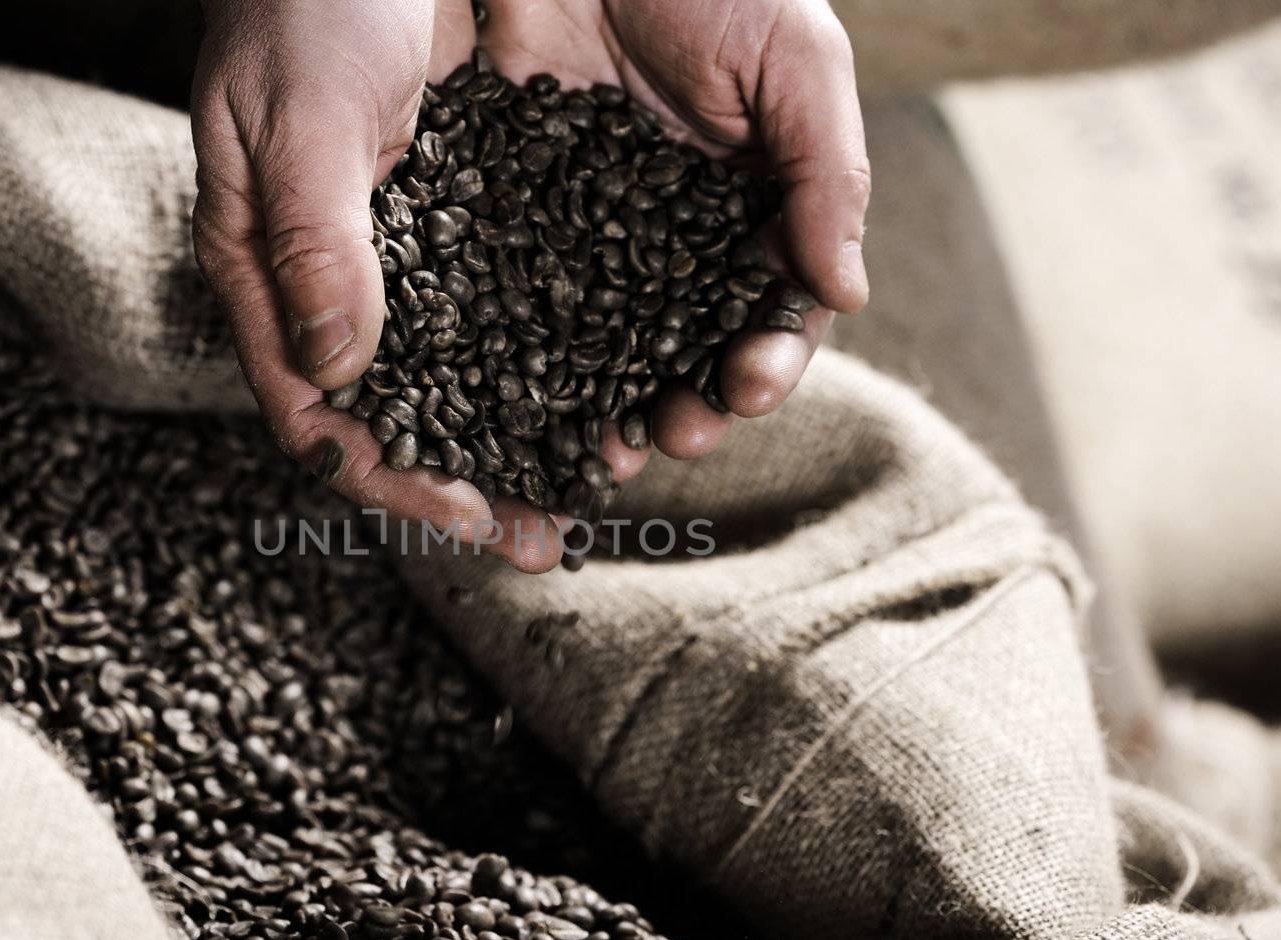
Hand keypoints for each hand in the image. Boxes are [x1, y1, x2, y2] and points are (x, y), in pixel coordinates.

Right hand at [192, 0, 564, 569]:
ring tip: (599, 472)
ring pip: (464, 373)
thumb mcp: (302, 109)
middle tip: (547, 539)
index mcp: (269, 272)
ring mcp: (407, 253)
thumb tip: (341, 365)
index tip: (469, 515)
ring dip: (526, 432)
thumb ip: (315, 235)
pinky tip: (620, 375)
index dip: (389, 477)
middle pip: (398, 416)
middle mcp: (336, 280)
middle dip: (469, 485)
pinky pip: (516, 302)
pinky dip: (562, 350)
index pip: (318, 412)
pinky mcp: (473, 213)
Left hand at [481, 0, 870, 458]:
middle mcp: (682, 235)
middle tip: (677, 435)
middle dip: (693, 400)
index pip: (775, 307)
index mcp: (760, 208)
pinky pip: (529, 299)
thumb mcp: (797, 59)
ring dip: (614, 402)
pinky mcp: (524, 216)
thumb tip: (847, 294)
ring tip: (608, 448)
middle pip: (692, 345)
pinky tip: (526, 399)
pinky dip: (530, 355)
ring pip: (612, 342)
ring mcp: (601, 232)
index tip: (750, 387)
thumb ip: (829, 172)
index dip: (769, 357)